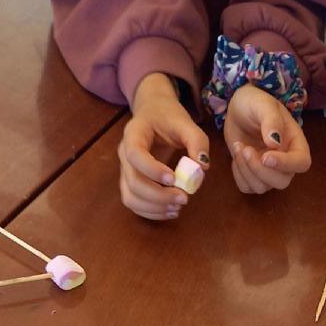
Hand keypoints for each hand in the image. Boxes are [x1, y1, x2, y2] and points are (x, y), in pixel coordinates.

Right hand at [118, 73, 209, 219]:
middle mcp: (124, 153)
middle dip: (158, 195)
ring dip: (153, 208)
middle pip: (132, 181)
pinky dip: (151, 212)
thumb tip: (202, 167)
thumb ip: (196, 141)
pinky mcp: (129, 183)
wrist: (153, 113)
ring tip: (177, 208)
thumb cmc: (168, 117)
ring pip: (130, 197)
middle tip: (184, 198)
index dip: (152, 170)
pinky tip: (170, 211)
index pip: (135, 154)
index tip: (174, 178)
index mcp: (134, 133)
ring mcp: (124, 170)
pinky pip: (134, 203)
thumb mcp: (185, 123)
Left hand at [223, 85, 310, 193]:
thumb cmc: (255, 103)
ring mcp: (269, 171)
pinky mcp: (253, 176)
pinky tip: (237, 156)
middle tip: (246, 149)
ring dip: (246, 170)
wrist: (238, 110)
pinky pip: (247, 187)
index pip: (301, 163)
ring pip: (262, 187)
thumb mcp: (263, 105)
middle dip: (260, 170)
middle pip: (282, 181)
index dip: (286, 164)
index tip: (266, 156)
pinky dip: (238, 175)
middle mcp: (286, 162)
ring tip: (238, 146)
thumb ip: (271, 121)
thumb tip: (275, 143)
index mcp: (296, 143)